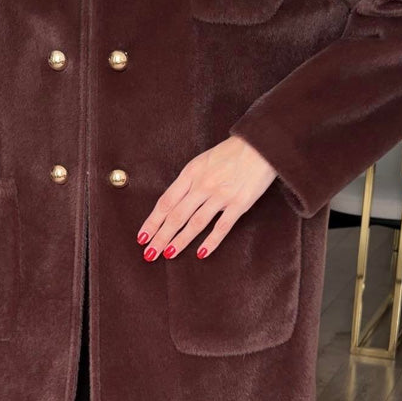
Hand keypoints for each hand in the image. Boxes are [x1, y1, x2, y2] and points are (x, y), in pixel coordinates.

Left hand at [135, 135, 276, 260]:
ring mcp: (221, 195)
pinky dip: (211, 241)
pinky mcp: (239, 204)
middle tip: (149, 254)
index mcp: (190, 173)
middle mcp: (203, 185)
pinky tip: (201, 253)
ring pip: (195, 223)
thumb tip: (172, 204)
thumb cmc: (229, 153)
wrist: (259, 145)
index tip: (142, 236)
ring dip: (180, 241)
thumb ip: (188, 181)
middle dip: (160, 236)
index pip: (166, 202)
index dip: (152, 221)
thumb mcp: (202, 161)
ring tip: (168, 254)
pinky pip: (221, 227)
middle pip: (176, 215)